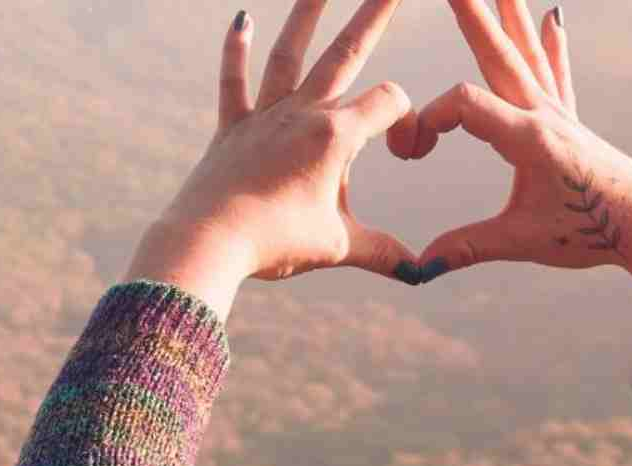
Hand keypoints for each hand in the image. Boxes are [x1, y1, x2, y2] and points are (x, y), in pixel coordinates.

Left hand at [125, 0, 420, 317]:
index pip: (389, 102)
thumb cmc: (275, 243)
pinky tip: (240, 19)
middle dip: (375, 12)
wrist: (209, 242)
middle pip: (347, 52)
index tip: (403, 154)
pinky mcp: (232, 129)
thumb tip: (422, 272)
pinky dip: (234, 51)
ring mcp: (264, 117)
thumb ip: (383, 253)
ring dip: (306, 14)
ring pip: (289, 54)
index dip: (407, 122)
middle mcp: (302, 114)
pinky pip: (234, 83)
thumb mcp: (338, 247)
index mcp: (335, 136)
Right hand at [402, 0, 631, 299]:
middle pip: (500, 56)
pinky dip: (551, 45)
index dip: (432, 119)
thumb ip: (468, 247)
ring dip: (510, 17)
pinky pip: (556, 74)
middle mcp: (544, 115)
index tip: (414, 151)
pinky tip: (553, 18)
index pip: (466, 105)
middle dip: (474, 18)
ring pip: (527, 55)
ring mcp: (559, 114)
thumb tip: (419, 267)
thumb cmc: (591, 232)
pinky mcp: (570, 123)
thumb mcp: (522, 241)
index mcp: (528, 138)